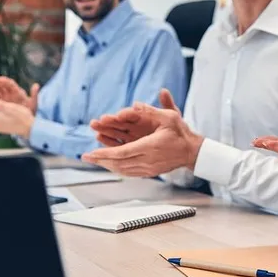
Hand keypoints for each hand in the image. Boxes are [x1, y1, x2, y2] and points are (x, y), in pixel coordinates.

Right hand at [0, 74, 39, 113]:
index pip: (11, 85)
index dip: (5, 81)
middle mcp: (11, 93)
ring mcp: (6, 97)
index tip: (0, 78)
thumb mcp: (34, 104)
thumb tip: (36, 85)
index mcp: (18, 92)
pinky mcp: (2, 102)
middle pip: (3, 85)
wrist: (28, 120)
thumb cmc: (32, 111)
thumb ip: (34, 95)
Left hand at [81, 100, 202, 177]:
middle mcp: (147, 160)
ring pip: (122, 169)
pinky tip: (109, 165)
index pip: (122, 152)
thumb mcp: (170, 117)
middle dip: (100, 160)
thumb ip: (151, 110)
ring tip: (94, 160)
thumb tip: (135, 103)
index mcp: (150, 147)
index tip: (91, 153)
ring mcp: (148, 168)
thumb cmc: (181, 134)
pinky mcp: (149, 172)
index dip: (105, 153)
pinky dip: (117, 168)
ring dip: (107, 165)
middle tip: (86, 157)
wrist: (192, 152)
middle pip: (118, 163)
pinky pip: (129, 172)